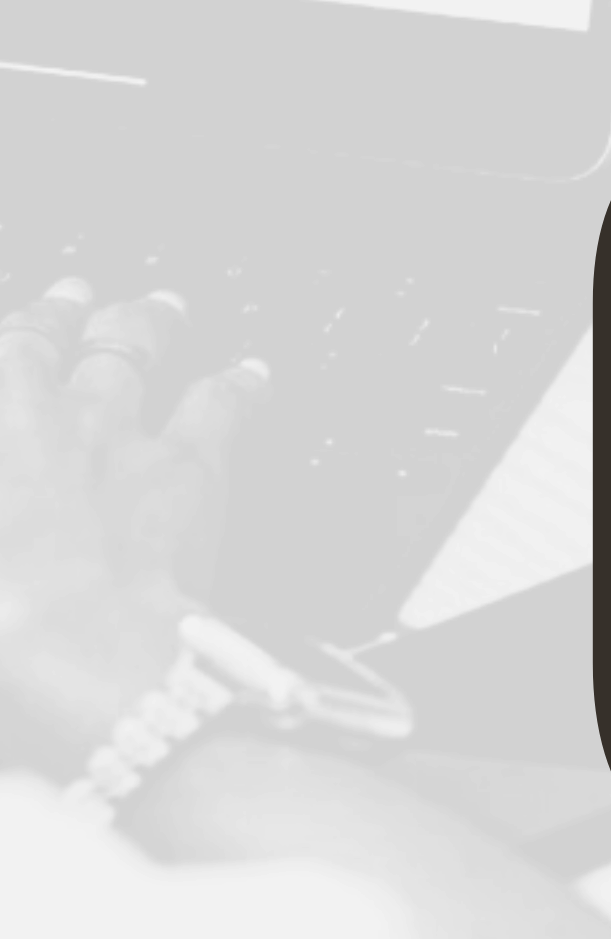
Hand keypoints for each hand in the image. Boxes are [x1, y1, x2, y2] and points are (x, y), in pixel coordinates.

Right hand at [0, 279, 269, 775]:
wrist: (74, 645)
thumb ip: (9, 510)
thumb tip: (12, 511)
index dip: (5, 340)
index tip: (13, 329)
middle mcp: (31, 414)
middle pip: (42, 338)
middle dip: (59, 311)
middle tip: (76, 293)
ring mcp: (112, 429)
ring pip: (131, 344)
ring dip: (147, 320)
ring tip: (164, 304)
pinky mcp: (188, 460)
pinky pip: (221, 399)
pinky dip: (241, 380)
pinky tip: (257, 371)